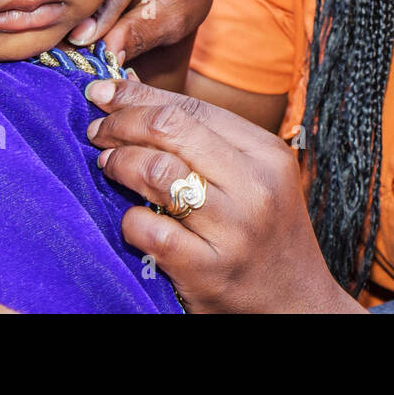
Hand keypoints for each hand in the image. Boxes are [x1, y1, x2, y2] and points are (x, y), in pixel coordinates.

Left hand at [84, 73, 365, 313]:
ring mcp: (233, 229)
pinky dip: (128, 220)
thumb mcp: (253, 175)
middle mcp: (254, 186)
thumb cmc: (263, 231)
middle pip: (171, 129)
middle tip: (98, 132)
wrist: (295, 302)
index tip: (104, 93)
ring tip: (107, 165)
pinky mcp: (208, 270)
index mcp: (267, 152)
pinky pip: (150, 230)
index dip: (139, 96)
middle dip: (121, 123)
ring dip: (119, 163)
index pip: (192, 107)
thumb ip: (204, 137)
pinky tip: (129, 219)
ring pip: (157, 172)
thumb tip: (131, 93)